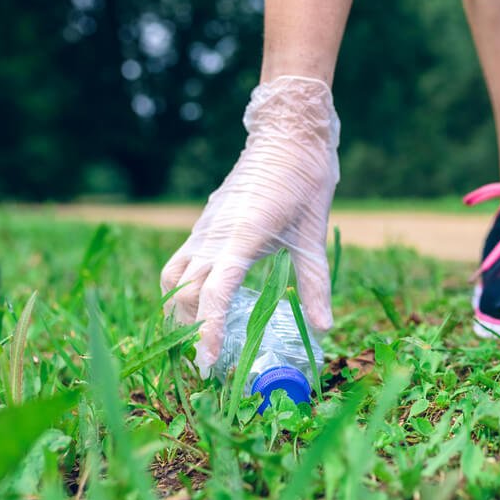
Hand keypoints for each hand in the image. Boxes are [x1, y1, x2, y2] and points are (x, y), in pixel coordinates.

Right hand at [161, 76, 339, 375]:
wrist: (288, 133)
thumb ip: (315, 284)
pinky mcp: (205, 223)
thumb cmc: (306, 179)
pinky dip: (182, 289)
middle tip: (206, 366)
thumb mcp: (314, 234)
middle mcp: (214, 234)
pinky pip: (181, 262)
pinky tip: (201, 305)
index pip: (213, 295)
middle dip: (189, 332)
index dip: (208, 332)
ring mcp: (204, 227)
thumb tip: (325, 328)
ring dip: (178, 311)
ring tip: (196, 340)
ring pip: (174, 278)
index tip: (209, 363)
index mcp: (241, 238)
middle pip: (184, 294)